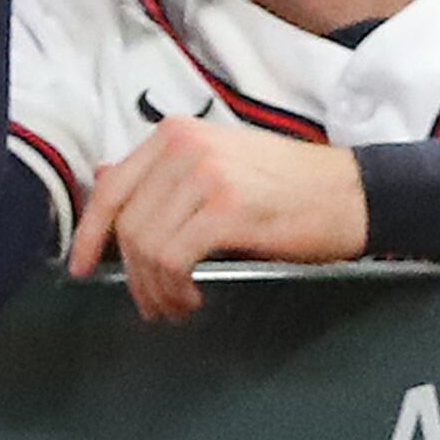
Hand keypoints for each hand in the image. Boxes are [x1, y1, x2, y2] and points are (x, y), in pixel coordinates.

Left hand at [72, 119, 369, 319]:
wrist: (355, 194)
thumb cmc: (293, 187)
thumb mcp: (221, 165)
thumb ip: (164, 174)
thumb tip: (104, 181)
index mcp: (178, 134)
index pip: (112, 187)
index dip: (90, 233)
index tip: (84, 266)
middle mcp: (185, 147)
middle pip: (127, 222)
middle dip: (131, 274)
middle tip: (152, 303)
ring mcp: (206, 176)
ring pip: (146, 246)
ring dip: (155, 288)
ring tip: (177, 305)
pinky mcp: (227, 210)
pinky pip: (173, 258)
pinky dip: (174, 288)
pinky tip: (192, 298)